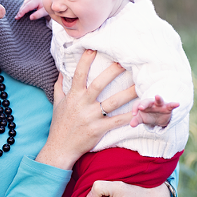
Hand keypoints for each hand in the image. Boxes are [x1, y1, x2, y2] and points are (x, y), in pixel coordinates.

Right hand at [15, 0, 48, 19]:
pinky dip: (24, 7)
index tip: (18, 17)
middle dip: (20, 11)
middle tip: (16, 18)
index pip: (27, 7)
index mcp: (36, 0)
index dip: (22, 12)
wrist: (52, 1)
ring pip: (24, 3)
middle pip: (24, 5)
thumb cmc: (48, 7)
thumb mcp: (44, 12)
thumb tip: (30, 18)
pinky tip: (22, 12)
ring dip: (21, 9)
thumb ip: (38, 15)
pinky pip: (26, 3)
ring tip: (18, 16)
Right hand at [36, 50, 136, 169]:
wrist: (59, 149)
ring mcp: (91, 117)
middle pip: (99, 84)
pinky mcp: (98, 129)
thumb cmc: (59, 125)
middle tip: (125, 61)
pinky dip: (128, 116)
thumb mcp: (57, 103)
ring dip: (127, 93)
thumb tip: (61, 70)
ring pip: (112, 102)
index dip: (86, 60)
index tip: (94, 48)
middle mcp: (82, 104)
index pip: (79, 74)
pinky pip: (116, 122)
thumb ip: (60, 86)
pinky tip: (139, 111)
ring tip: (140, 84)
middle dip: (112, 72)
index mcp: (73, 96)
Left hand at [129, 95, 178, 127]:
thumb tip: (131, 125)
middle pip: (146, 102)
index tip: (134, 114)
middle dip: (143, 104)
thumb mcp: (142, 119)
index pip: (137, 104)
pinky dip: (174, 104)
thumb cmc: (148, 116)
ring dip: (158, 98)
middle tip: (140, 107)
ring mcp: (159, 105)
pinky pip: (171, 105)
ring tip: (157, 96)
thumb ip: (136, 120)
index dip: (135, 108)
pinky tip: (177, 104)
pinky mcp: (167, 107)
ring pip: (158, 100)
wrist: (159, 117)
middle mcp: (151, 103)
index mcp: (143, 105)